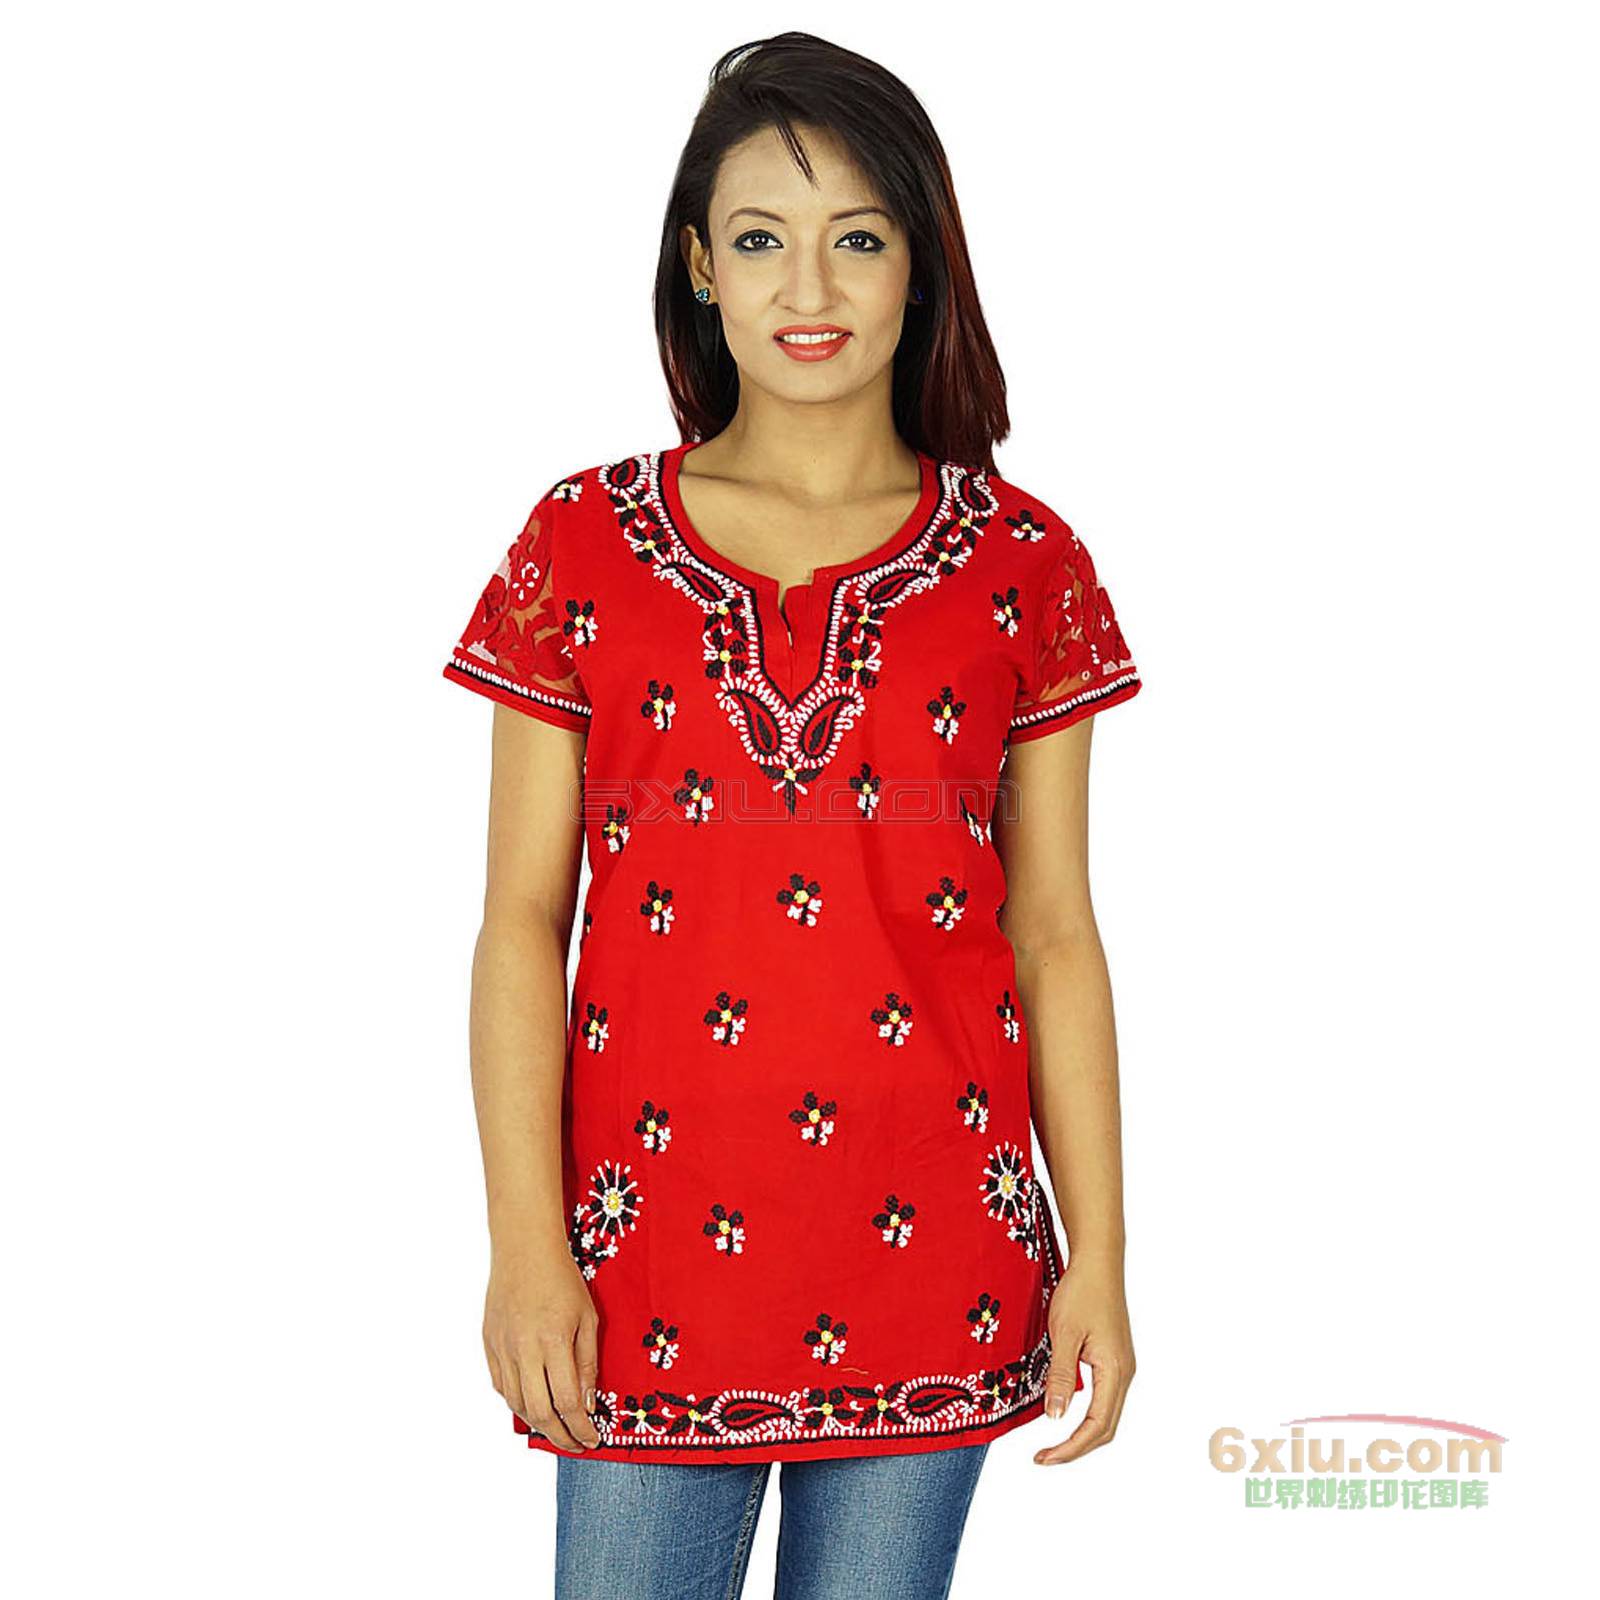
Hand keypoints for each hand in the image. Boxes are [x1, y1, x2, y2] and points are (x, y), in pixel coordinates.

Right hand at [482, 1243, 601, 1452]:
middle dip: (560, 1436)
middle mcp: (524, 1350)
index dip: (581, 1428)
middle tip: (575, 1444)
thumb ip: (587, 1363)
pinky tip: (533, 1405)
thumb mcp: (587, 1318)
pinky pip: (502, 1386)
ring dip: (538, 1424)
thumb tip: (588, 1404)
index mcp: (553, 1341)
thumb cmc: (562, 1279)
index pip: (568, 1402)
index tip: (592, 1439)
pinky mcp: (489, 1345)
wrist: (524, 1249)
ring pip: (517, 1404)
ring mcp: (502, 1349)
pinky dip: (517, 1403)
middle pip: (539, 1412)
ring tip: (557, 1430)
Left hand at [1032, 1256, 1134, 1465]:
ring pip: (1106, 1414)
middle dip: (1076, 1447)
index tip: (1045, 1457)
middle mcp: (1124, 1373)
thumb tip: (1055, 1418)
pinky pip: (1103, 1396)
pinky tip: (1064, 1409)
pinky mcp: (1114, 1357)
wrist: (1098, 1261)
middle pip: (1105, 1427)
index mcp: (1115, 1371)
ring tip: (1052, 1442)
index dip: (1071, 1447)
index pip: (1097, 1426)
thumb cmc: (1081, 1292)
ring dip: (1081, 1433)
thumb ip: (1060, 1377)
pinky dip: (1086, 1414)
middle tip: (1044, 1457)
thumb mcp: (1064, 1335)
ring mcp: (1121, 1366)